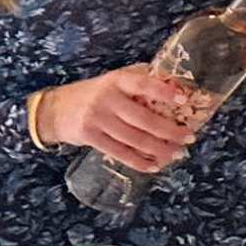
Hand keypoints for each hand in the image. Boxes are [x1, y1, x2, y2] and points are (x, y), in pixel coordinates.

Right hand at [39, 65, 203, 172]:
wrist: (55, 109)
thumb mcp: (115, 81)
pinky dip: (139, 161)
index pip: (142, 84)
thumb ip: (141, 82)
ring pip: (134, 139)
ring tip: (177, 153)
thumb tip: (178, 85)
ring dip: (159, 149)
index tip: (183, 99)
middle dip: (170, 131)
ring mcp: (97, 119)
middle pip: (143, 119)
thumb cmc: (95, 94)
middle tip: (189, 137)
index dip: (163, 91)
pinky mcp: (90, 137)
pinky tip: (155, 165)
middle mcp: (107, 99)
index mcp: (117, 80)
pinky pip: (119, 152)